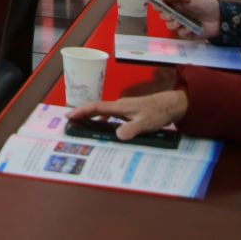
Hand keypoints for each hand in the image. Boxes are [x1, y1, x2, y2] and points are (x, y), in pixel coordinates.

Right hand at [68, 89, 187, 140]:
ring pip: (104, 112)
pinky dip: (104, 120)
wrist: (172, 104)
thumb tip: (117, 135)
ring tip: (84, 126)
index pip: (97, 107)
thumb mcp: (146, 123)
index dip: (82, 111)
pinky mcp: (130, 111)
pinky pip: (112, 115)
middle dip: (83, 113)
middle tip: (71, 121)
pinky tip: (106, 129)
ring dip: (93, 117)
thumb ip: (132, 129)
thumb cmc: (158, 112)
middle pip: (97, 108)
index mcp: (120, 107)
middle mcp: (120, 105)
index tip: (69, 115)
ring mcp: (125, 108)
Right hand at [162, 0, 219, 38]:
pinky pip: (180, 33)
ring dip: (173, 24)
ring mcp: (182, 24)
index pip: (163, 5)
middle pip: (163, 16)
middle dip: (165, 16)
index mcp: (177, 4)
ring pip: (169, 26)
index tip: (157, 7)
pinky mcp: (187, 33)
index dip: (158, 6)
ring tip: (180, 22)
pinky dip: (184, 31)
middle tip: (170, 15)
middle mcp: (177, 14)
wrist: (218, 17)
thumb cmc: (205, 3)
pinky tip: (190, 28)